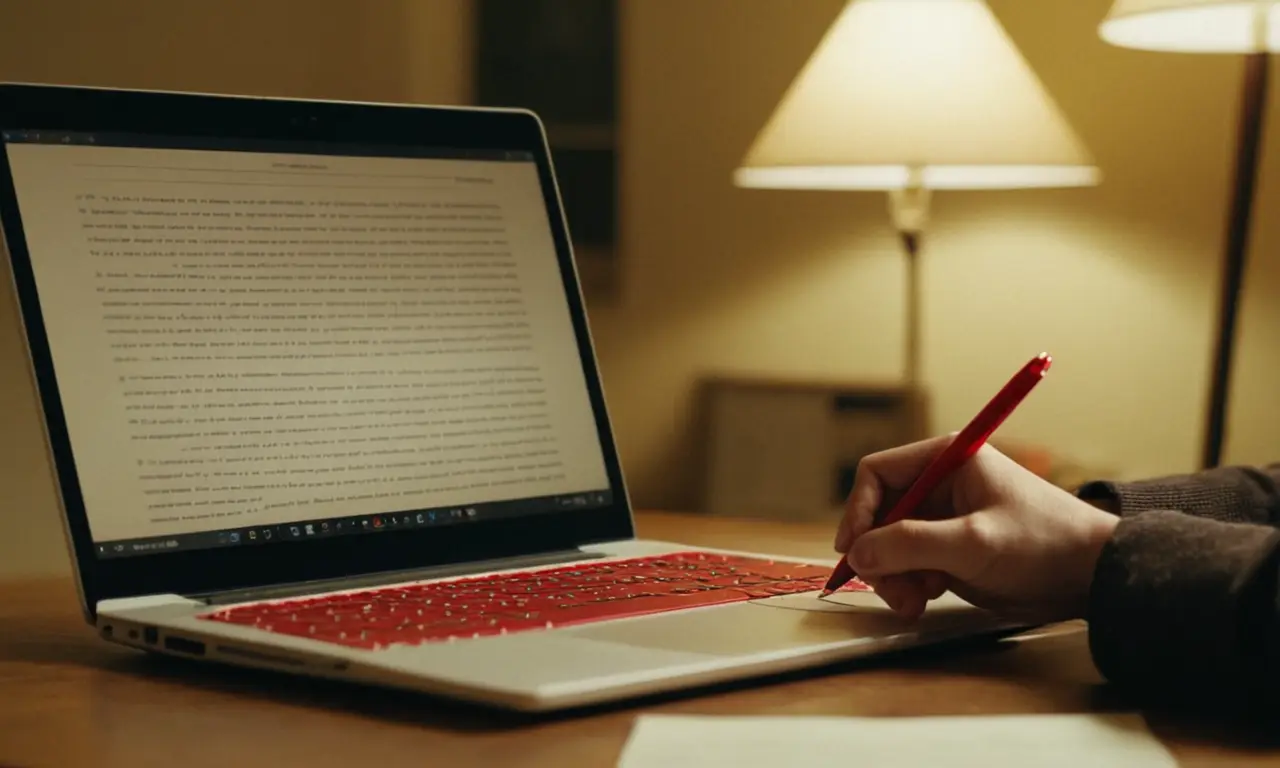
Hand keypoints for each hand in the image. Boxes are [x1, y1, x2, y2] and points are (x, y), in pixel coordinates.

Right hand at [834, 436, 1118, 623]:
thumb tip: (857, 553)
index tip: (852, 551)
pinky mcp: (952, 547)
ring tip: (913, 603)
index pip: (877, 474)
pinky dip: (910, 583)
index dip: (858, 511)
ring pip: (890, 543)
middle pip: (879, 513)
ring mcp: (945, 517)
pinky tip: (928, 599)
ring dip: (893, 574)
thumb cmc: (1042, 543)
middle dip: (879, 554)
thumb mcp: (972, 542)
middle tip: (891, 590)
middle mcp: (940, 483)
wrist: (1092, 576)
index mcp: (946, 459)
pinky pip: (910, 562)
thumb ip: (910, 545)